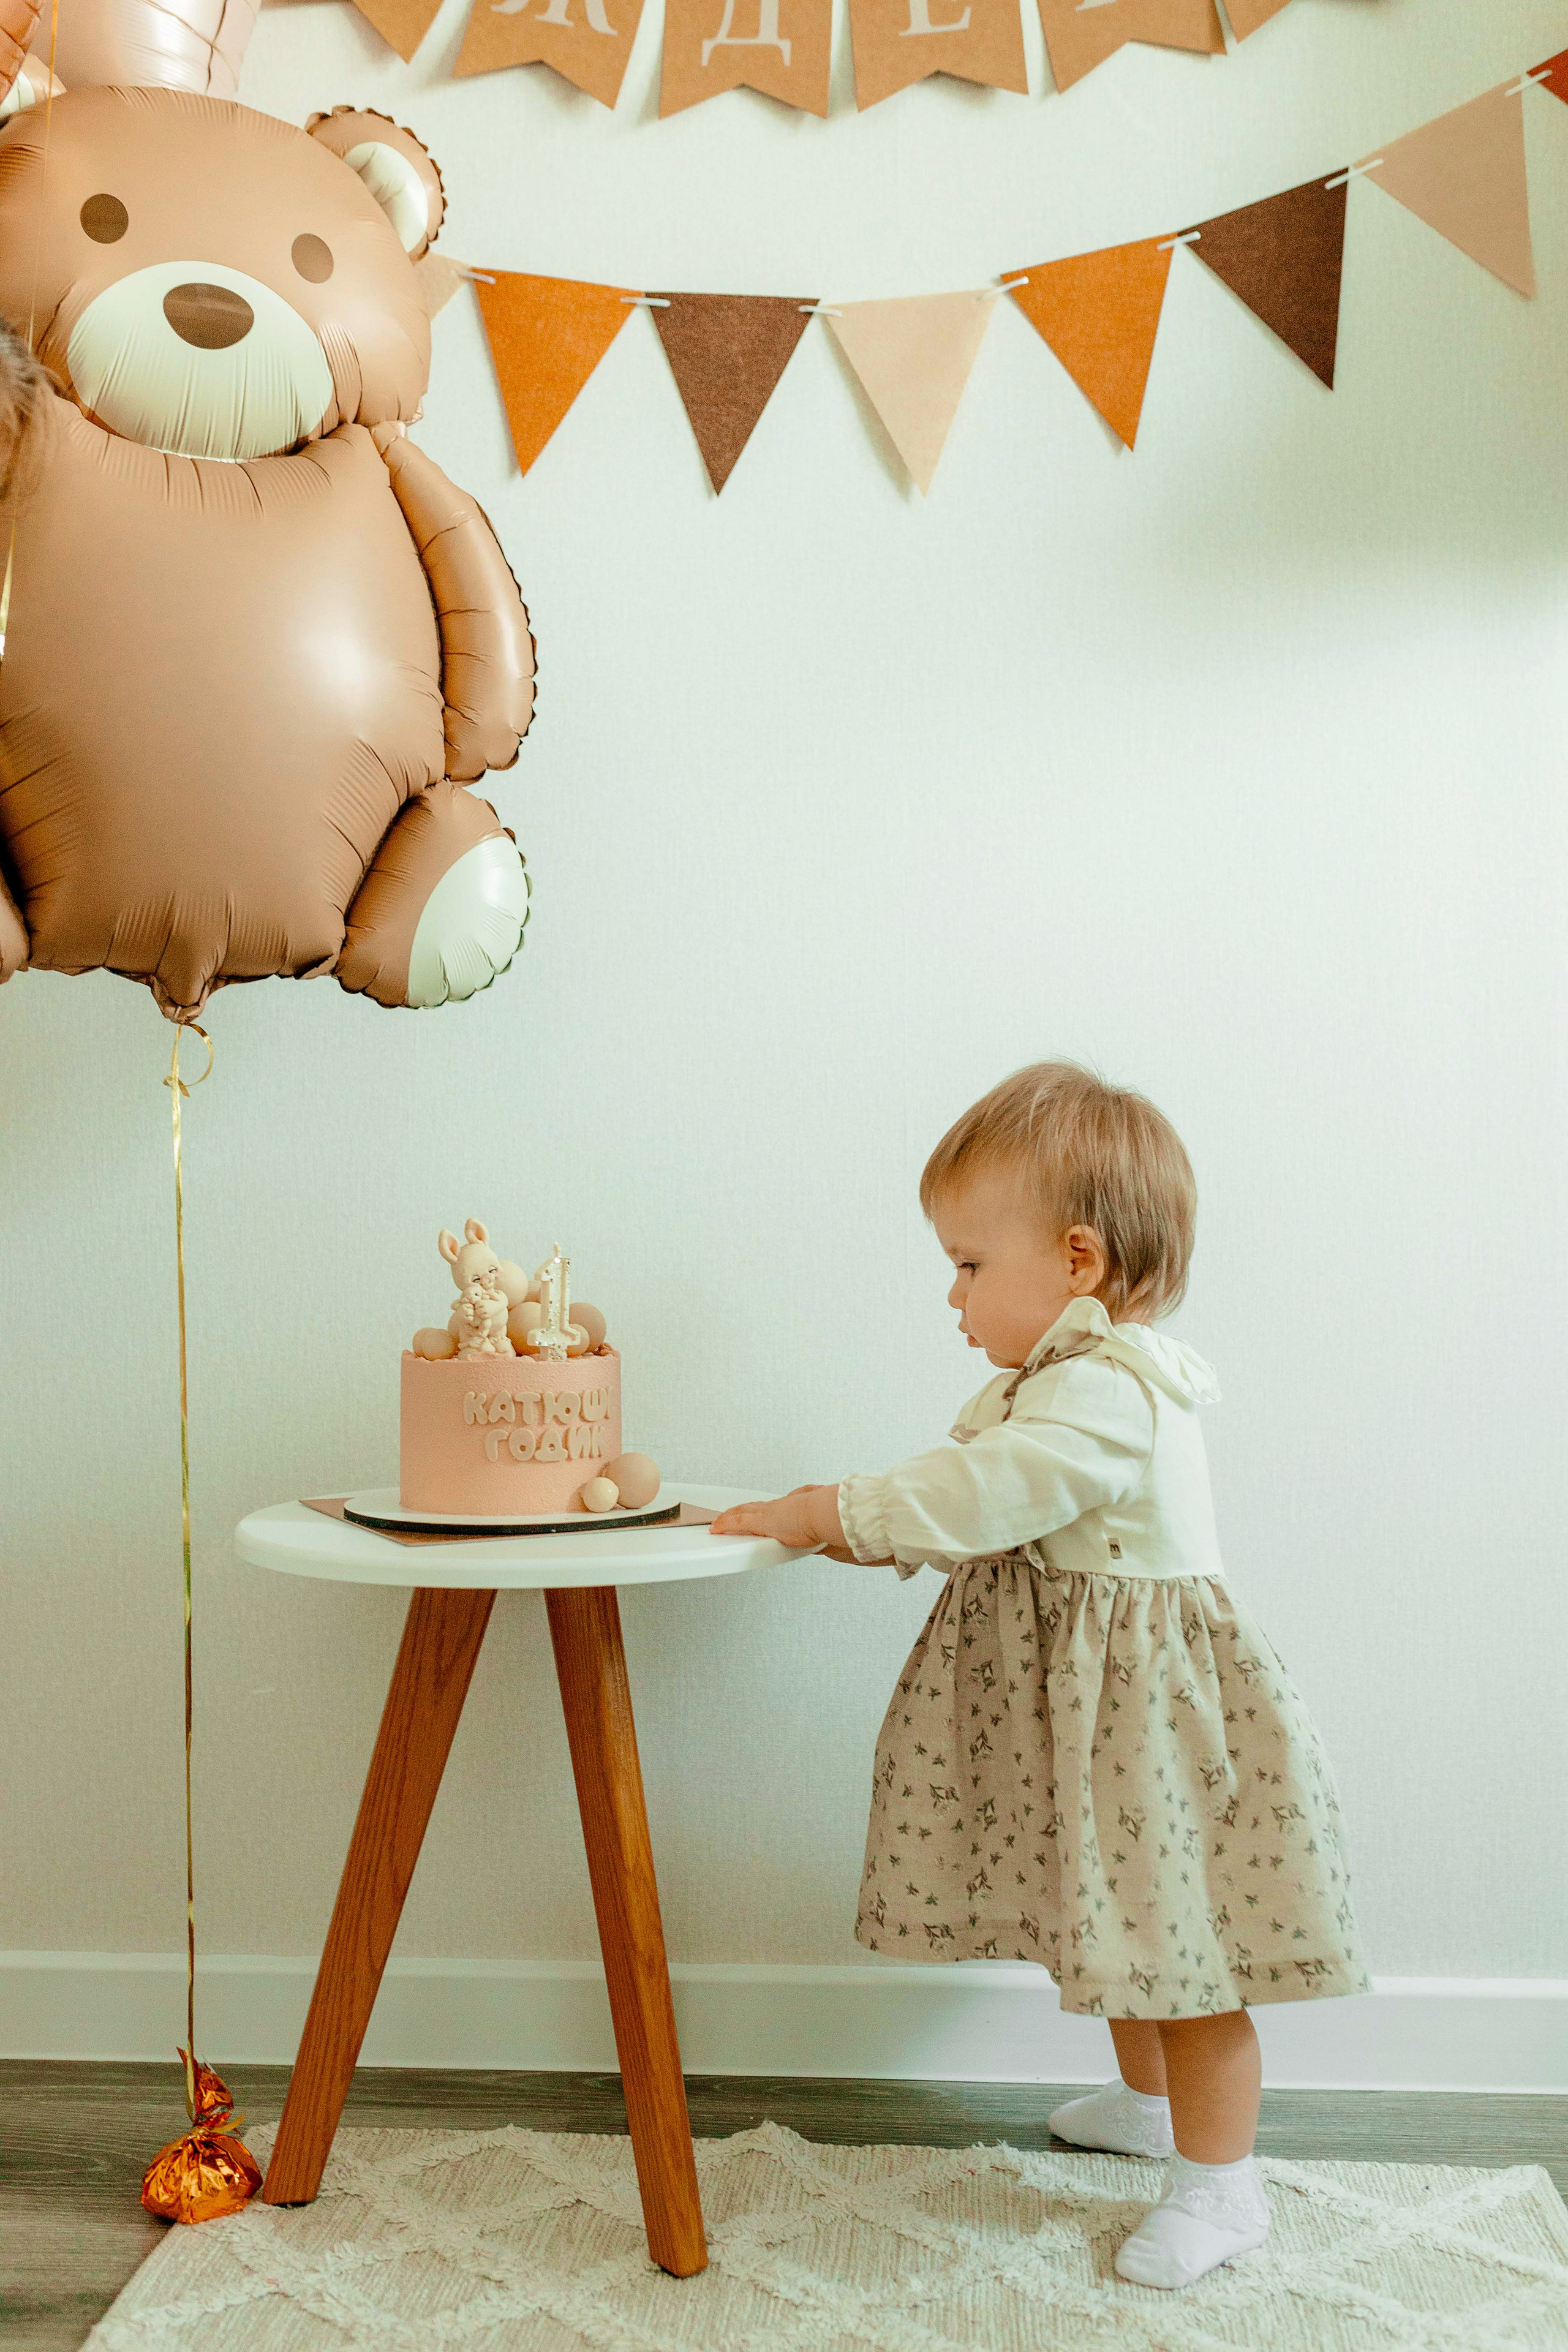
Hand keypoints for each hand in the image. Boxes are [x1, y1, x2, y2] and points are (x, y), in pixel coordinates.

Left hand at [710, 1484, 845, 1551]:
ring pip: (740, 1512)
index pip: (770, 1507)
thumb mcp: (820, 1517)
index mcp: (791, 1506)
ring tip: (719, 1522)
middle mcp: (777, 1507)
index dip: (760, 1509)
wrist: (823, 1513)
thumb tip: (820, 1531)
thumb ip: (816, 1524)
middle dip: (740, 1511)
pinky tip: (716, 1527)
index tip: (756, 1512)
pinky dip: (724, 1523)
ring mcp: (767, 1513)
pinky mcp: (759, 1521)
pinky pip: (736, 1521)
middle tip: (728, 1516)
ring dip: (729, 1517)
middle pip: (752, 1507)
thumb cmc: (825, 1516)